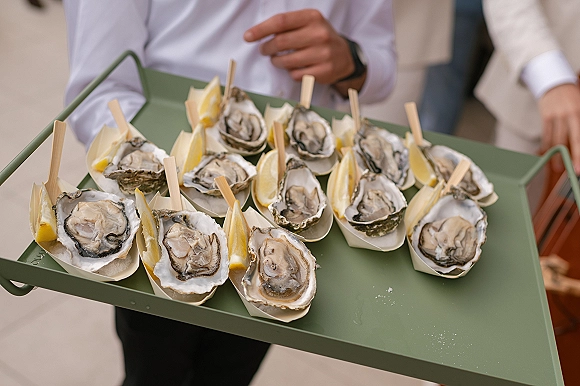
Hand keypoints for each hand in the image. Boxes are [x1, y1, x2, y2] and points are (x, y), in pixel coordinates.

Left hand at [244, 9, 363, 91]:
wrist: (345, 57)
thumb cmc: (319, 38)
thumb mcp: (308, 24)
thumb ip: (288, 26)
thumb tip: (259, 34)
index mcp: (313, 17)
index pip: (281, 22)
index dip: (261, 30)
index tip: (248, 37)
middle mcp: (320, 34)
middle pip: (281, 42)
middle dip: (267, 48)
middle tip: (264, 50)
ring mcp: (323, 54)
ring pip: (287, 61)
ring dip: (277, 61)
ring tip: (277, 60)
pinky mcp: (324, 71)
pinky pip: (296, 75)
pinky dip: (291, 72)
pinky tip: (295, 68)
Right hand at [538, 83, 579, 172]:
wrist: (556, 82)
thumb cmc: (573, 97)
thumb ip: (578, 123)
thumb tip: (577, 143)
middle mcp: (570, 114)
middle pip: (572, 139)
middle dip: (573, 156)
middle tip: (575, 170)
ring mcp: (556, 115)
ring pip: (556, 139)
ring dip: (556, 156)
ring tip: (557, 167)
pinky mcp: (545, 117)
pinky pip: (546, 135)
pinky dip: (546, 146)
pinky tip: (547, 155)